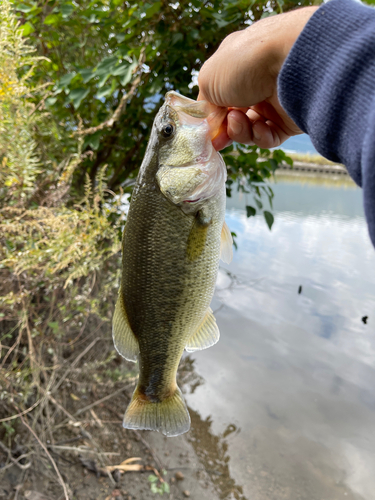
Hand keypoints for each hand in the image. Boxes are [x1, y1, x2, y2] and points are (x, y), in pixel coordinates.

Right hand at [198, 7, 317, 149]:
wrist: (291, 62)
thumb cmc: (245, 62)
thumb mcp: (209, 78)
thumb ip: (205, 103)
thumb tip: (211, 124)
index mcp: (237, 64)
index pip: (221, 95)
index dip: (212, 115)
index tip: (206, 130)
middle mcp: (256, 81)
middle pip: (235, 115)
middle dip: (225, 128)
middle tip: (219, 137)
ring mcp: (274, 101)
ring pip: (250, 129)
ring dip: (240, 131)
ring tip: (238, 121)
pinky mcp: (290, 119)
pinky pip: (269, 137)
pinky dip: (260, 137)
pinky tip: (259, 127)